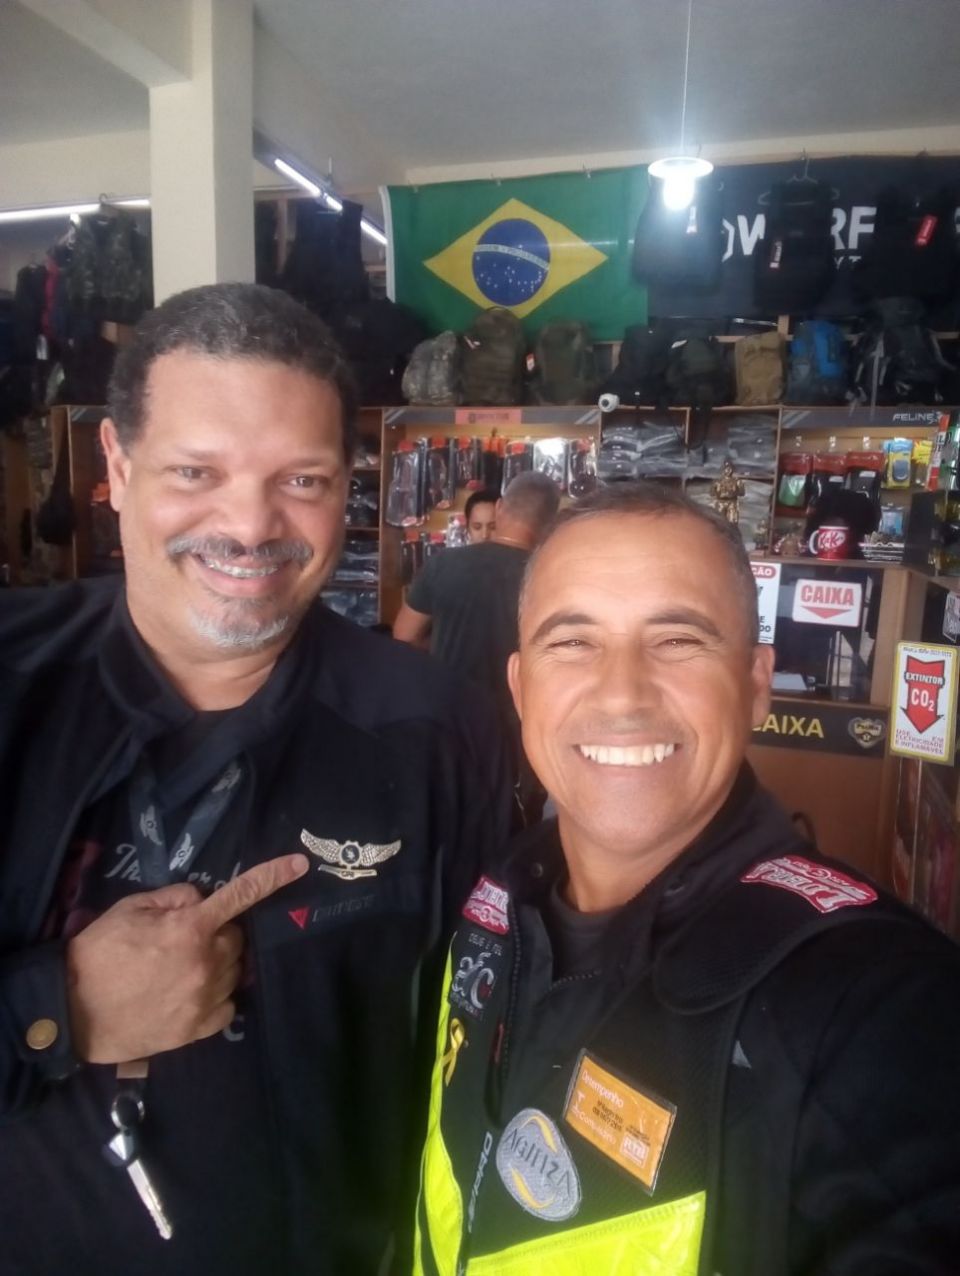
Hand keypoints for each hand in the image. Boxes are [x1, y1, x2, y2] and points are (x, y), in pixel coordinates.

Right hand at [65, 853, 308, 1063]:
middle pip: (236, 938)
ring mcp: (205, 999)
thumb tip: (200, 900)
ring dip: (219, 964)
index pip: (241, 895)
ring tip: (181, 970)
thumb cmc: (97, 954)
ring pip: (235, 970)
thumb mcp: (131, 909)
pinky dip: (217, 996)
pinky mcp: (199, 1029)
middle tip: (185, 940)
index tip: (299, 864)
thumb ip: (173, 898)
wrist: (73, 1013)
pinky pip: (228, 1005)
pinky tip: (191, 994)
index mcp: (190, 928)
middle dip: (219, 933)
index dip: (273, 877)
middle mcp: (206, 963)